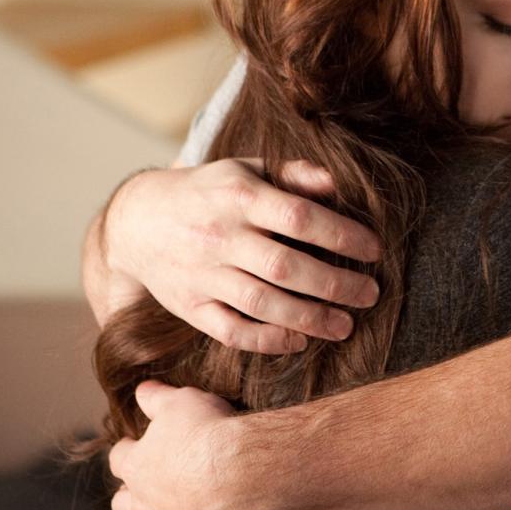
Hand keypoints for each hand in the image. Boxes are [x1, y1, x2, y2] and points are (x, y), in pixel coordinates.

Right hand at [102, 157, 380, 352]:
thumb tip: (337, 183)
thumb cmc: (208, 192)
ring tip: (345, 325)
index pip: (298, 217)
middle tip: (370, 294)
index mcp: (238, 195)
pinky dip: (267, 340)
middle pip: (284, 267)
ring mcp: (202, 274)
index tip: (373, 250)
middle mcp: (220, 236)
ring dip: (309, 318)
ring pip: (261, 303)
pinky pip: (231, 331)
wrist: (137, 220)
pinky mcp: (190, 306)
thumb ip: (292, 175)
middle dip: (334, 284)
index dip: (340, 234)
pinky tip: (299, 340)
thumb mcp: (245, 169)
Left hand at [109, 381, 261, 509]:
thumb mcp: (181, 401)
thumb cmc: (211, 432)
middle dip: (130, 504)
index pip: (122, 459)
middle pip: (124, 508)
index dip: (129, 454)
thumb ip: (157, 397)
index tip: (136, 450)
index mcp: (140, 465)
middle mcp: (147, 506)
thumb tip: (141, 391)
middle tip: (144, 499)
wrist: (240, 474)